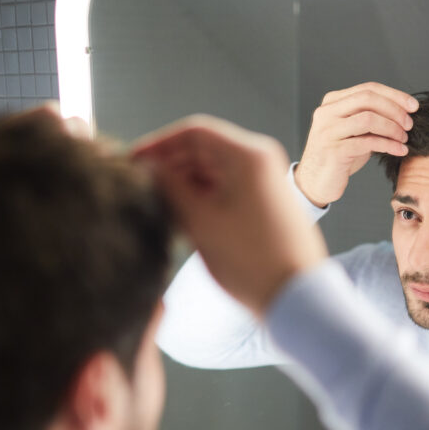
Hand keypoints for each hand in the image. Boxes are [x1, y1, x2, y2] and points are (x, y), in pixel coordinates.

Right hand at [133, 115, 328, 315]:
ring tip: (155, 206)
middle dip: (169, 166)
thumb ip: (170, 188)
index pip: (193, 132)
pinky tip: (178, 218)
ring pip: (212, 173)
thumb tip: (149, 169)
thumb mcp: (200, 221)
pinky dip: (200, 199)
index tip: (132, 161)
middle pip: (203, 151)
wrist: (295, 297)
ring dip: (183, 185)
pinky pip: (224, 191)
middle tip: (139, 186)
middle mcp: (259, 163)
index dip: (158, 144)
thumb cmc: (252, 260)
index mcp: (247, 156)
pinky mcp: (263, 206)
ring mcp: (263, 184)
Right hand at [295, 82, 417, 207]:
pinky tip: (399, 150)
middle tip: (409, 124)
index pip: (368, 89)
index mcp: (332, 102)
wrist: (315, 181)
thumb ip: (369, 116)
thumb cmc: (339, 155)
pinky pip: (368, 142)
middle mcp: (327, 113)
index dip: (394, 95)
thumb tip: (404, 110)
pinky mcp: (334, 151)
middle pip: (368, 98)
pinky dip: (388, 145)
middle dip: (394, 110)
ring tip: (403, 138)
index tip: (413, 106)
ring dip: (392, 128)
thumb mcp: (353, 130)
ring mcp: (328, 131)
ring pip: (368, 118)